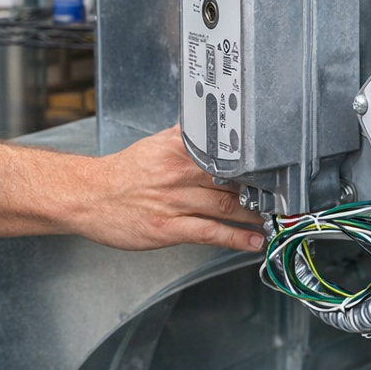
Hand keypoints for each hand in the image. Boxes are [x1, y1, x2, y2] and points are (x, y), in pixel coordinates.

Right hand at [76, 126, 264, 251]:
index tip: (275, 167)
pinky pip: (211, 233)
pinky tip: (253, 241)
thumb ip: (186, 138)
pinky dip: (237, 238)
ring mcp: (174, 201)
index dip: (255, 161)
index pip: (226, 151)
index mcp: (178, 148)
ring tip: (275, 219)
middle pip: (233, 180)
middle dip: (261, 190)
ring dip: (256, 215)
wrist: (87, 196)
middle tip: (283, 196)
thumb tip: (213, 128)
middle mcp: (178, 172)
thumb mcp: (155, 145)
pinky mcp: (168, 228)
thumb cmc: (122, 173)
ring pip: (227, 207)